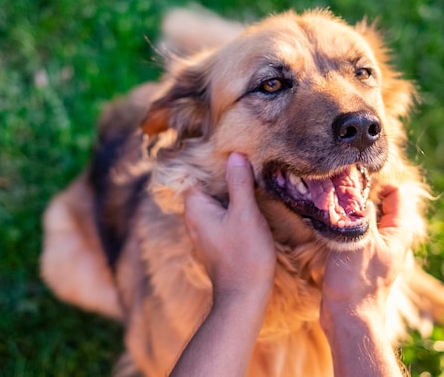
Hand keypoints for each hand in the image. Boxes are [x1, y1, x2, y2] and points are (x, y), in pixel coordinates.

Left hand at [183, 152, 275, 295]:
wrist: (244, 296)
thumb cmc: (244, 255)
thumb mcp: (245, 214)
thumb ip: (239, 183)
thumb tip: (234, 154)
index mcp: (195, 208)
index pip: (195, 173)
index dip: (210, 159)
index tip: (228, 146)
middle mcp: (194, 218)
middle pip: (205, 185)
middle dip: (222, 172)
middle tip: (243, 155)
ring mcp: (204, 231)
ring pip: (214, 200)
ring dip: (229, 188)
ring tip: (249, 173)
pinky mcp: (216, 240)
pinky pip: (220, 213)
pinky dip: (232, 204)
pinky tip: (249, 198)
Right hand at [321, 183, 415, 315]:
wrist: (348, 319)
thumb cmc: (357, 281)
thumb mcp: (360, 239)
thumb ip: (361, 211)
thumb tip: (355, 186)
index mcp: (398, 231)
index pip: (397, 193)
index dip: (379, 181)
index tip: (356, 178)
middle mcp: (390, 238)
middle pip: (378, 204)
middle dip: (360, 194)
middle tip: (338, 186)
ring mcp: (374, 249)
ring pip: (364, 219)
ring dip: (349, 210)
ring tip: (330, 202)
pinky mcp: (359, 259)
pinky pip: (353, 233)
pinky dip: (343, 225)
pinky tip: (326, 223)